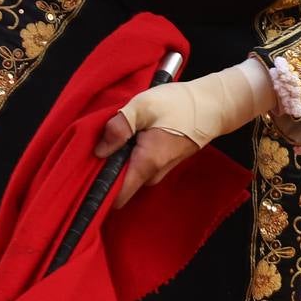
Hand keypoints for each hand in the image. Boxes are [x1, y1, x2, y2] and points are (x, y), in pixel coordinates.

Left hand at [90, 58, 272, 208]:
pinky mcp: (165, 163)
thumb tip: (98, 151)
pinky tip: (135, 136)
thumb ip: (119, 127)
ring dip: (121, 160)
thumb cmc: (179, 104)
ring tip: (120, 137)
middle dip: (108, 169)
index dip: (99, 191)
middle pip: (122, 184)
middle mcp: (153, 174)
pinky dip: (133, 155)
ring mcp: (161, 170)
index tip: (87, 177)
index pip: (117, 196)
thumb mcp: (143, 107)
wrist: (214, 105)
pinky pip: (141, 166)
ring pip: (131, 174)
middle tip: (102, 145)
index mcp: (146, 164)